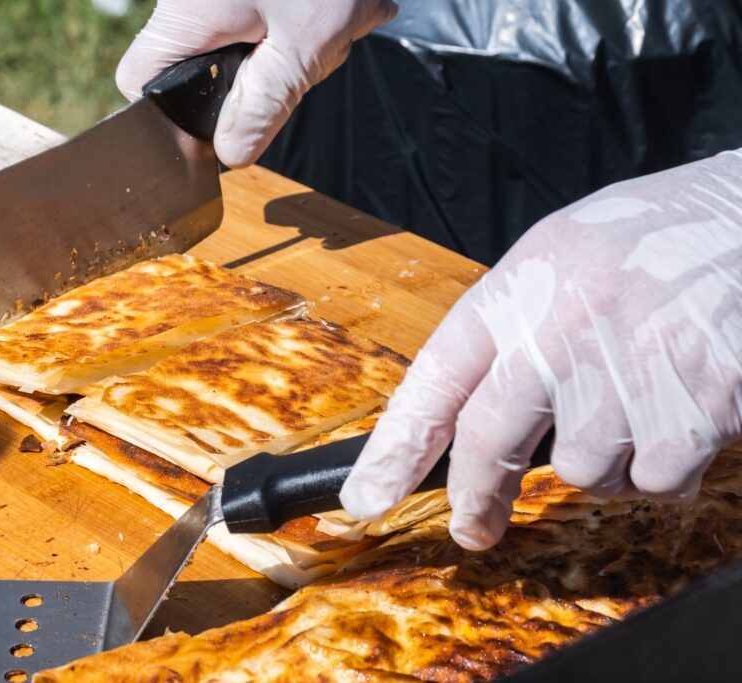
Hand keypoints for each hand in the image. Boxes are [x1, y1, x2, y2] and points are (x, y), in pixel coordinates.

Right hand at [115, 0, 396, 167]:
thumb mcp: (303, 42)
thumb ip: (264, 103)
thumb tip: (230, 152)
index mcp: (187, 17)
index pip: (138, 83)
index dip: (170, 115)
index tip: (216, 124)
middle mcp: (193, 1)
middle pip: (199, 69)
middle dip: (255, 81)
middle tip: (304, 61)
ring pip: (241, 44)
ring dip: (293, 49)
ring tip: (331, 25)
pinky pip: (268, 19)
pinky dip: (304, 24)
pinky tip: (338, 10)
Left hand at [340, 150, 741, 550]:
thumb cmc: (652, 239)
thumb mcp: (558, 257)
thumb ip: (510, 330)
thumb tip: (460, 419)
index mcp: (520, 288)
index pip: (436, 380)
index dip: (394, 448)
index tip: (367, 497)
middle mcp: (562, 329)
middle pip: (488, 441)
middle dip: (476, 497)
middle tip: (475, 527)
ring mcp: (628, 370)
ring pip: (582, 471)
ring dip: (605, 459)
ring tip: (638, 396)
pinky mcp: (695, 408)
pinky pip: (656, 479)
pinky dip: (667, 464)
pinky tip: (683, 408)